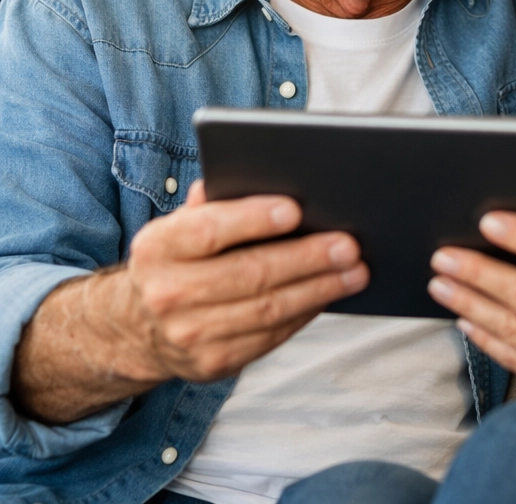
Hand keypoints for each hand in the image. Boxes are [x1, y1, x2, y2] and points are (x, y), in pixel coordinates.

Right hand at [12, 181, 367, 423]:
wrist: (138, 325)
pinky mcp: (213, 363)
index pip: (208, 230)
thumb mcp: (182, 222)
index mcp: (158, 247)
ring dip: (319, 289)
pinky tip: (331, 294)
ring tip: (356, 270)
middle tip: (349, 244)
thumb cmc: (181, 256)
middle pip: (249, 274)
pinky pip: (271, 336)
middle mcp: (168, 294)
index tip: (296, 209)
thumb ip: (215, 199)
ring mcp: (189, 335)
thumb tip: (255, 172)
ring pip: (268, 310)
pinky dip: (306, 313)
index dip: (253, 219)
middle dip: (306, 258)